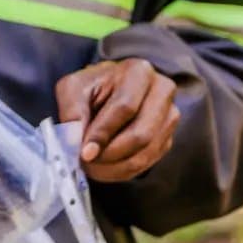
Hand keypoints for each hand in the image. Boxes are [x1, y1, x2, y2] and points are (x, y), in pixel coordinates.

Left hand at [55, 58, 180, 182]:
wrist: (108, 90)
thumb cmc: (90, 87)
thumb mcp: (72, 89)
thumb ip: (72, 111)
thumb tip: (76, 142)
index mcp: (138, 72)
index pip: (124, 108)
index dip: (103, 133)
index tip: (85, 153)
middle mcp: (162, 91)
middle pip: (142, 134)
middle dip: (111, 154)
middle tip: (87, 163)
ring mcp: (170, 116)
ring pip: (147, 152)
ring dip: (117, 167)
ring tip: (92, 167)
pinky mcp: (168, 137)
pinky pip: (149, 161)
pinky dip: (124, 170)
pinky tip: (105, 168)